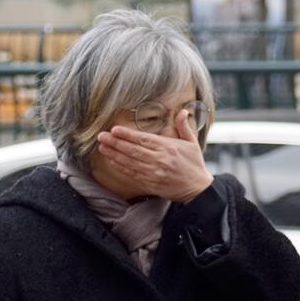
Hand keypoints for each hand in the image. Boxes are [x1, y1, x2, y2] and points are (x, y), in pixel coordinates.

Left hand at [96, 110, 213, 202]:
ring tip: (102, 147)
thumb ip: (183, 127)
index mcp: (169, 148)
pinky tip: (111, 161)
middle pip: (133, 150)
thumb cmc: (194, 165)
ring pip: (130, 162)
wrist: (198, 189)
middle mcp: (160, 160)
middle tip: (102, 136)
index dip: (128, 135)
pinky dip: (120, 167)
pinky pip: (132, 174)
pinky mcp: (151, 183)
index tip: (115, 130)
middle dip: (115, 143)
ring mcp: (154, 172)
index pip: (144, 139)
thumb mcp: (192, 143)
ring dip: (114, 154)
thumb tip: (182, 111)